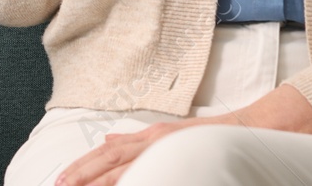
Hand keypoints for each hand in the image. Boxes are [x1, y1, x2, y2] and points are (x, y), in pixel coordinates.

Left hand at [55, 83, 311, 184]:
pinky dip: (135, 179)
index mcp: (149, 137)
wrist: (252, 131)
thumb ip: (136, 143)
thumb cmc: (211, 139)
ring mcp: (168, 148)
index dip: (80, 168)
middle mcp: (154, 139)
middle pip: (108, 161)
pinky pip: (154, 171)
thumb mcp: (168, 138)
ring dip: (99, 181)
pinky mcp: (183, 154)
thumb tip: (105, 143)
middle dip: (81, 176)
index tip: (59, 181)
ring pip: (126, 168)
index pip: (106, 154)